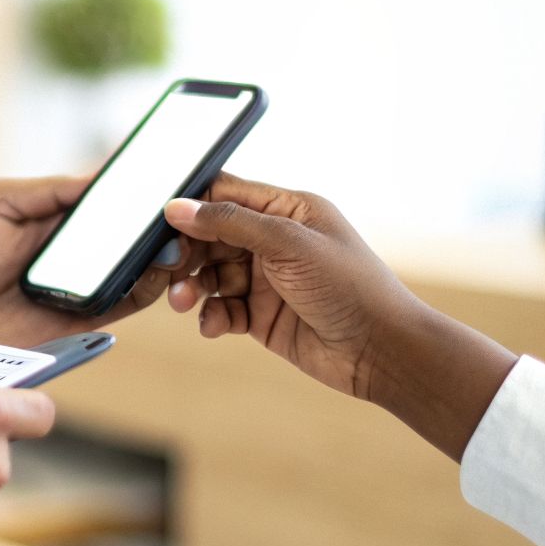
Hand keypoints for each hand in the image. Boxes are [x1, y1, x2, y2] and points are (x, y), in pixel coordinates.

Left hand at [0, 175, 195, 352]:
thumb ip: (48, 192)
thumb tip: (102, 176)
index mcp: (55, 212)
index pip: (110, 193)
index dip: (142, 182)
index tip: (174, 167)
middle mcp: (76, 246)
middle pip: (133, 229)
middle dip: (163, 218)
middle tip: (183, 208)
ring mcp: (83, 282)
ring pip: (140, 265)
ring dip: (163, 252)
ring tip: (176, 239)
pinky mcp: (83, 320)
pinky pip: (127, 303)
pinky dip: (148, 289)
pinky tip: (156, 274)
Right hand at [161, 173, 515, 460]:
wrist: (382, 351)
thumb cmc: (351, 287)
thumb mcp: (288, 244)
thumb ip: (231, 222)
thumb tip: (179, 207)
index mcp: (288, 210)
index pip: (226, 194)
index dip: (193, 206)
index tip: (162, 222)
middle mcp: (275, 241)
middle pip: (211, 237)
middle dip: (187, 253)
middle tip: (168, 269)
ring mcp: (267, 280)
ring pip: (211, 275)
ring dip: (193, 287)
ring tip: (184, 302)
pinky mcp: (262, 316)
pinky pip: (222, 310)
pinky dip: (211, 316)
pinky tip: (213, 324)